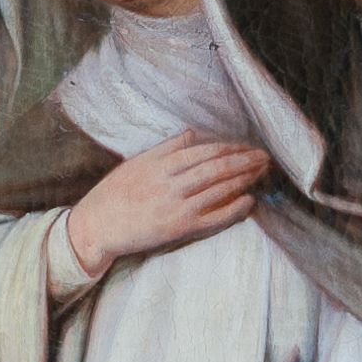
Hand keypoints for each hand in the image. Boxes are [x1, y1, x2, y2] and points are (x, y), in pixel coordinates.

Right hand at [62, 130, 268, 278]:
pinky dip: (233, 208)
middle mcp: (170, 182)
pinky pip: (213, 217)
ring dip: (243, 179)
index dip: (229, 147)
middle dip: (243, 160)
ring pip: (218, 188)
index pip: (203, 151)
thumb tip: (192, 133)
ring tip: (261, 172)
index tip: (246, 146)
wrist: (96, 226)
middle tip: (265, 156)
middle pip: (216, 167)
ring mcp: (176, 205)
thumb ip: (166, 148)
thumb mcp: (136, 163)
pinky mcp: (178, 228)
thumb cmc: (113, 193)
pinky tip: (249, 200)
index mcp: (160, 163)